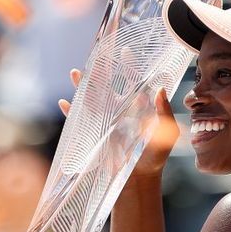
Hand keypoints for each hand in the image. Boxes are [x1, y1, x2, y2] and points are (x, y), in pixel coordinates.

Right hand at [58, 69, 178, 178]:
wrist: (138, 180)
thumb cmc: (154, 158)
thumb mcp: (166, 134)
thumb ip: (164, 113)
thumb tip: (159, 89)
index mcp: (137, 108)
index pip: (132, 82)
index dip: (129, 67)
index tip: (125, 51)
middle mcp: (119, 111)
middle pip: (107, 86)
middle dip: (99, 72)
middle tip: (94, 57)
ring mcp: (105, 123)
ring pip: (90, 99)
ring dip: (81, 87)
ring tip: (74, 73)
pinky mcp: (94, 136)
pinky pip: (79, 122)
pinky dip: (70, 113)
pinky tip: (64, 103)